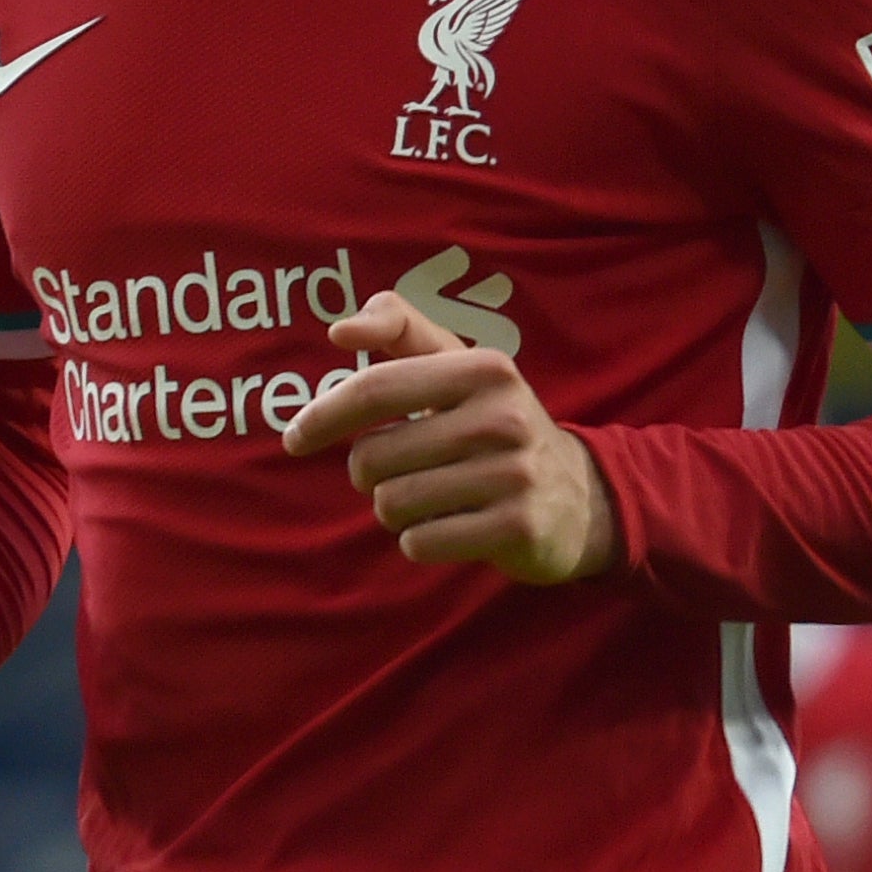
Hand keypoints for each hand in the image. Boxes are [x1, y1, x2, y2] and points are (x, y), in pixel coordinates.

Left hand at [280, 293, 621, 580]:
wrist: (578, 496)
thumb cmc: (495, 425)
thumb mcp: (460, 366)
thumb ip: (401, 329)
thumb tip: (341, 330)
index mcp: (483, 369)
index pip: (376, 388)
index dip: (323, 414)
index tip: (294, 436)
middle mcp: (502, 417)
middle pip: (373, 457)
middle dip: (370, 473)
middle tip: (403, 471)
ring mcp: (514, 474)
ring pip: (392, 504)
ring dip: (396, 510)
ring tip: (430, 499)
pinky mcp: (517, 527)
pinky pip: (421, 542)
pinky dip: (421, 541)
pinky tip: (451, 526)